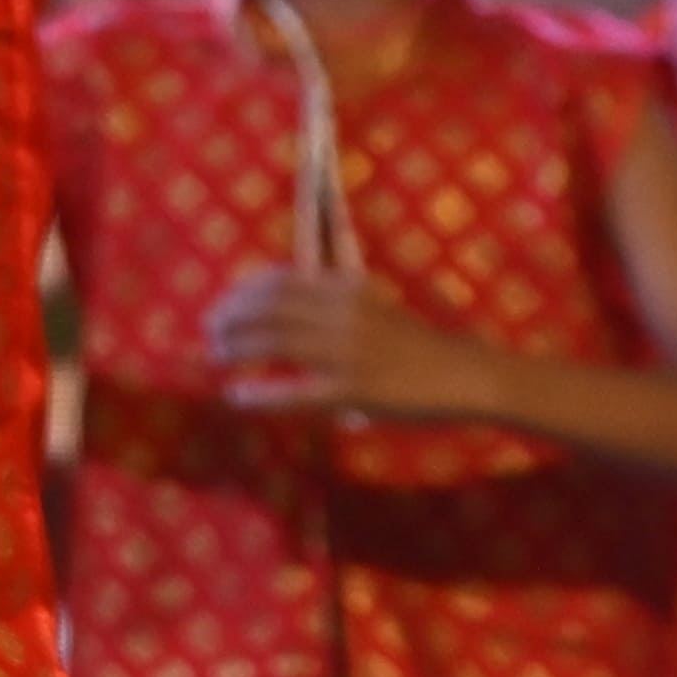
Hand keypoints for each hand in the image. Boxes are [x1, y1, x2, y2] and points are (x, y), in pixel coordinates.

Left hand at [202, 266, 489, 423]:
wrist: (464, 374)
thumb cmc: (418, 346)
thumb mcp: (377, 310)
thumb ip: (336, 306)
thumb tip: (285, 310)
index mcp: (351, 289)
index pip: (282, 279)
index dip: (243, 291)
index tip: (223, 305)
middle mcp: (345, 314)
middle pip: (268, 307)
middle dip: (230, 318)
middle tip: (212, 334)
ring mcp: (348, 352)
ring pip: (273, 343)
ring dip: (236, 350)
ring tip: (219, 359)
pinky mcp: (352, 390)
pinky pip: (293, 392)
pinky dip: (259, 395)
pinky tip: (238, 397)